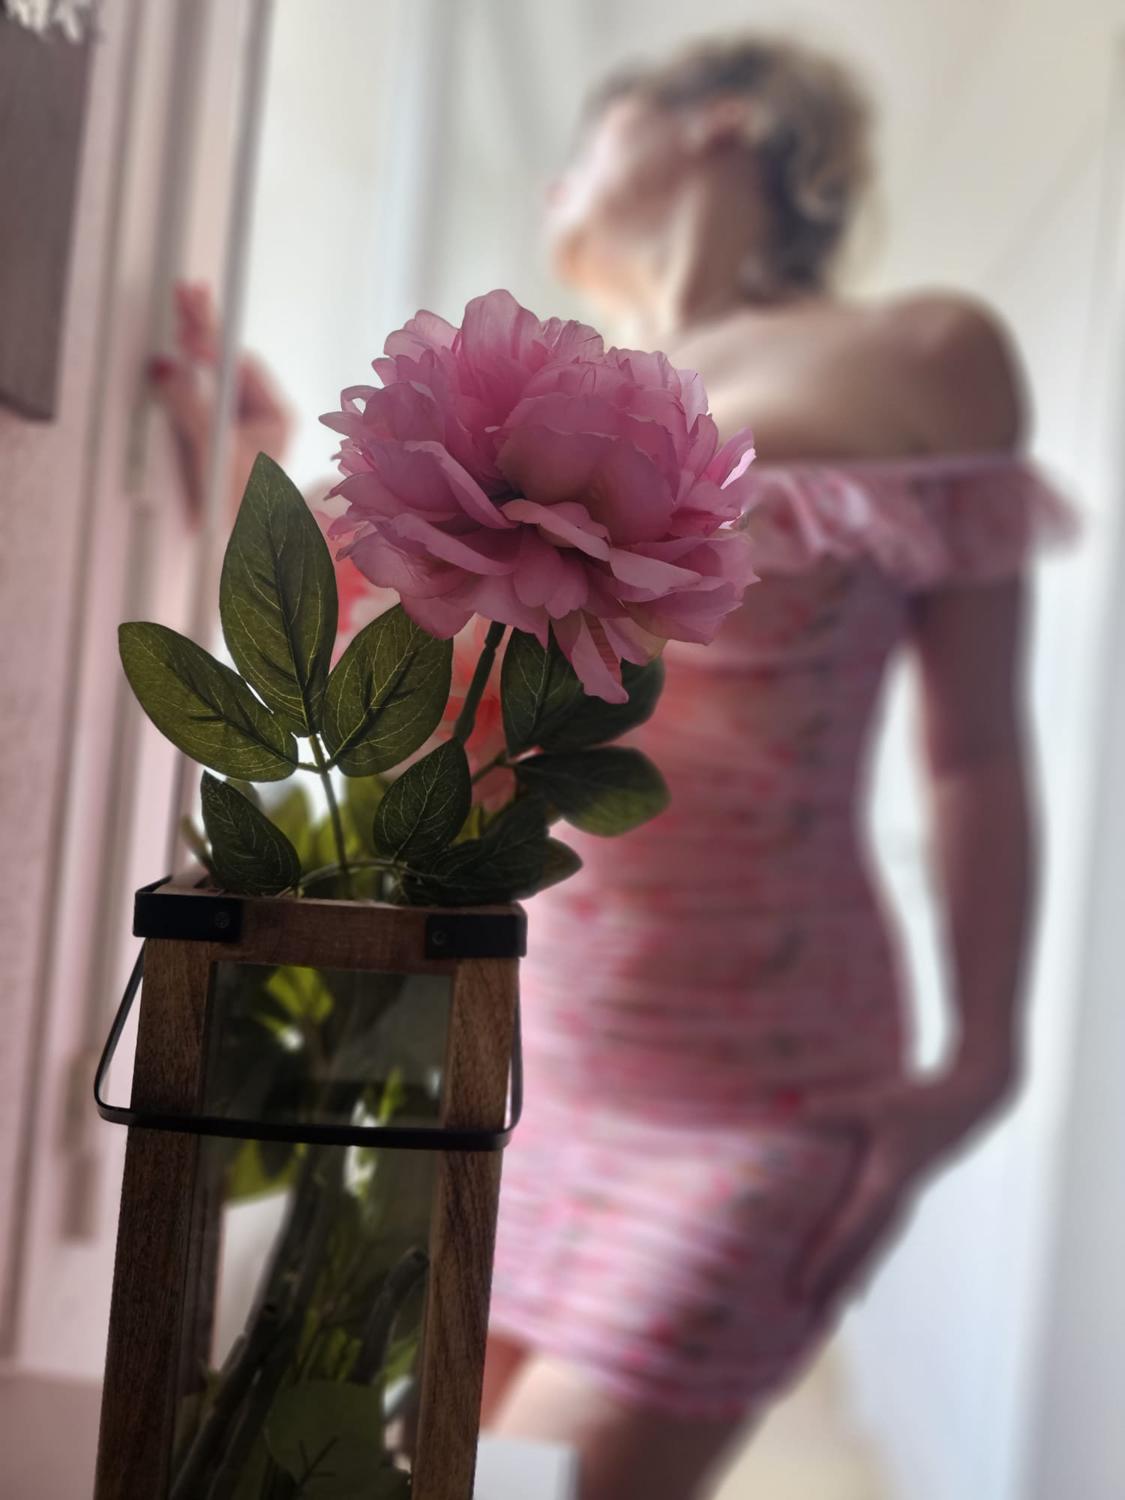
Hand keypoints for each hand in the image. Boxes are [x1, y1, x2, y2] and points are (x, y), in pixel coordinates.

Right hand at [148, 283, 291, 523]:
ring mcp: (241, 425)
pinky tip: (179, 351)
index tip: (193, 315)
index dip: (213, 340)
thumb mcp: (214, 452)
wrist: (241, 551)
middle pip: (229, 360)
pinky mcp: (220, 437)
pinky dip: (189, 370)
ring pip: (216, 374)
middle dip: (206, 328)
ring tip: (184, 307)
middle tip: (188, 291)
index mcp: (276, 417)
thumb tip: (167, 369)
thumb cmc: (239, 508)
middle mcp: (262, 416)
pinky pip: (204, 393)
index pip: (240, 364)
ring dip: (197, 343)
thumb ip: (191, 408)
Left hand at [791, 1064, 1015, 1309]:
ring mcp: (900, 1203)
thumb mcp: (877, 1102)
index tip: (801, 1286)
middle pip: (861, 1254)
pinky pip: (878, 1239)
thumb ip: (838, 1107)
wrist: (967, 1106)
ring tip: (832, 1312)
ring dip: (851, 1281)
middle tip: (808, 1318)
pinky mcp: (901, 1195)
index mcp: (885, 1185)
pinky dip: (865, 1263)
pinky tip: (857, 1288)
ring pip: (872, 1251)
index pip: (847, 1231)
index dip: (823, 1260)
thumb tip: (797, 1107)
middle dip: (835, 1284)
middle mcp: (893, 1202)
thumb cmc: (921, 1102)